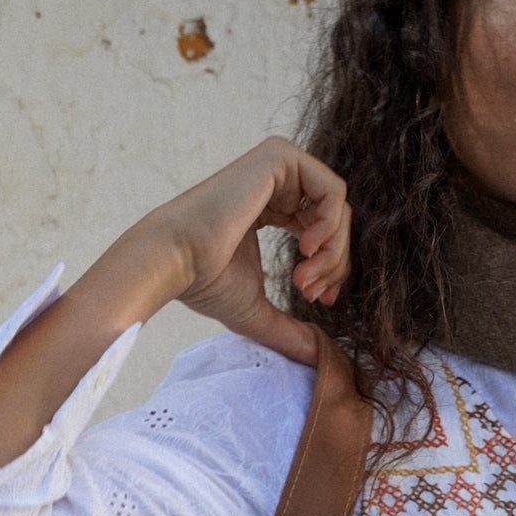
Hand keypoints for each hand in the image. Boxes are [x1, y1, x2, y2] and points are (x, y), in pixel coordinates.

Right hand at [141, 137, 351, 367]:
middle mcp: (277, 183)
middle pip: (335, 220)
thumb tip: (321, 358)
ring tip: (304, 278)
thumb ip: (291, 329)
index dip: (331, 269)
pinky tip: (307, 249)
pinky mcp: (280, 157)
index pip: (322, 231)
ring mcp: (278, 166)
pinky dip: (330, 227)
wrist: (177, 260)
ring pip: (338, 208)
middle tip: (309, 293)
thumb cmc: (205, 283)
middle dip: (333, 265)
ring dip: (332, 252)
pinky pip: (333, 191)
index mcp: (271, 207)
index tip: (318, 300)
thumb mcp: (259, 310)